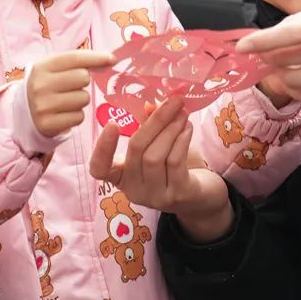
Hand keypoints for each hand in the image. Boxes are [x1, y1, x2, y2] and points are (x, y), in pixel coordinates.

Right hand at [27, 50, 113, 136]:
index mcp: (41, 67)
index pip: (74, 58)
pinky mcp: (48, 124)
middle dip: (83, 82)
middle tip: (72, 87)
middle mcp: (40, 85)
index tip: (111, 59)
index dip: (96, 57)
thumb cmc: (48, 86)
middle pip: (82, 77)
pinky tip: (64, 113)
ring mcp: (43, 106)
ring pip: (84, 98)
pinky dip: (76, 115)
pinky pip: (79, 117)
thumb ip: (78, 62)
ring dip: (80, 100)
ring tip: (66, 101)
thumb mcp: (55, 70)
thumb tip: (110, 59)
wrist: (25, 113)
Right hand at [89, 97, 233, 241]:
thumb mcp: (158, 147)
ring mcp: (155, 196)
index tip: (112, 124)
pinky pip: (175, 162)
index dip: (102, 149)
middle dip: (154, 122)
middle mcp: (134, 190)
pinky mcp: (177, 195)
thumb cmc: (174, 167)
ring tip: (182, 113)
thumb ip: (150, 127)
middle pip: (136, 150)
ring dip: (171, 129)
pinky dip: (181, 140)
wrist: (201, 197)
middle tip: (172, 101)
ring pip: (155, 156)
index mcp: (122, 177)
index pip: (100, 169)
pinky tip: (188, 127)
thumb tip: (150, 104)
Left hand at [236, 0, 300, 104]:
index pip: (290, 34)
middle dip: (269, 59)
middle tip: (262, 54)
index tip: (243, 46)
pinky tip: (297, 79)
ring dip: (281, 76)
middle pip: (289, 61)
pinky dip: (298, 89)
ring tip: (281, 66)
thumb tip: (275, 36)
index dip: (262, 41)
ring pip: (296, 83)